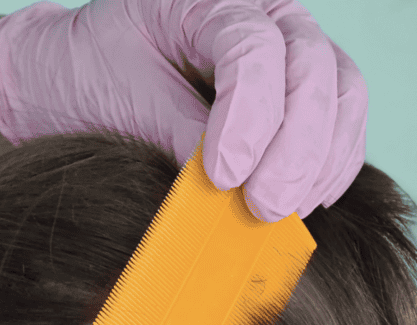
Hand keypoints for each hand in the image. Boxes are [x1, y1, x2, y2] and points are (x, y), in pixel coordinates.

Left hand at [0, 0, 366, 222]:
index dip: (250, 116)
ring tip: (283, 213)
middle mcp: (265, 17)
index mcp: (212, 1)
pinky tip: (305, 203)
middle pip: (315, 70)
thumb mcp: (123, 97)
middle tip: (264, 207)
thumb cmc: (92, 76)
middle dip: (297, 148)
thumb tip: (225, 190)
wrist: (74, 81)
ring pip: (342, 96)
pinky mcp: (300, 100)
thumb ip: (177, 133)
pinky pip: (341, 128)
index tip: (223, 177)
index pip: (255, 48)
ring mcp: (290, 55)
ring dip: (320, 162)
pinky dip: (330, 169)